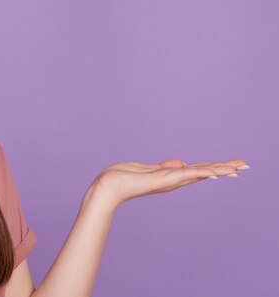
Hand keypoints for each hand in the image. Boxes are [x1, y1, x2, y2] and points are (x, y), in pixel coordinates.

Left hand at [90, 158, 247, 209]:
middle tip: (245, 166)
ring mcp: (167, 181)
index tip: (232, 166)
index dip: (214, 167)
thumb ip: (163, 167)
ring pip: (197, 173)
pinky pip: (183, 175)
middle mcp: (171, 181)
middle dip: (223, 169)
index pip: (196, 171)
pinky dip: (198, 172)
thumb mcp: (145, 168)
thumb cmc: (121, 178)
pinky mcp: (160, 180)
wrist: (106, 187)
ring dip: (217, 170)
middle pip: (202, 173)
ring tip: (236, 168)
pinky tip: (212, 171)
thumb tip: (181, 163)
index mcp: (168, 177)